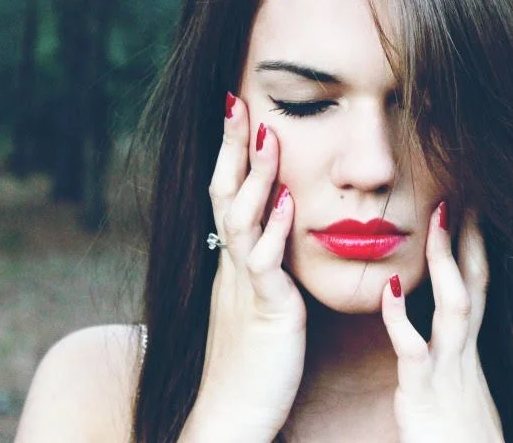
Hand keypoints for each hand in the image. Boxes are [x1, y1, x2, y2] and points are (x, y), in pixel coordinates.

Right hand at [180, 94, 305, 442]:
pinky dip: (274, 232)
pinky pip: (266, 266)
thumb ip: (264, 264)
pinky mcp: (265, 312)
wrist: (233, 414)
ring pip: (241, 220)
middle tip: (238, 100)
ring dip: (255, 177)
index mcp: (234, 261)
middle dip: (231, 147)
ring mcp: (245, 286)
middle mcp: (233, 266)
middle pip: (225, 194)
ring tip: (268, 135)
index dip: (230, 153)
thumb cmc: (252, 361)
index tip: (239, 110)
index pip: (227, 194)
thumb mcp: (256, 301)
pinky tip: (286, 204)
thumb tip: (278, 226)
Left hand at [381, 204, 502, 442]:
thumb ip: (451, 358)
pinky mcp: (425, 395)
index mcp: (469, 350)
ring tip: (437, 220)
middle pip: (475, 283)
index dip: (476, 246)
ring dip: (446, 262)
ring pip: (455, 306)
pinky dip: (402, 318)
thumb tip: (442, 335)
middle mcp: (465, 353)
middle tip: (462, 191)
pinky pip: (414, 351)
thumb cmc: (461, 438)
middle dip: (472, 238)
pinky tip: (388, 289)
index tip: (471, 207)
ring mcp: (449, 371)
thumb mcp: (462, 390)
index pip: (477, 286)